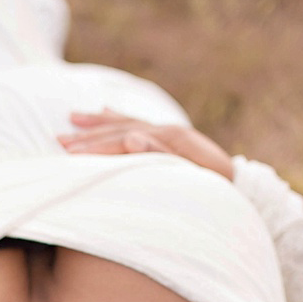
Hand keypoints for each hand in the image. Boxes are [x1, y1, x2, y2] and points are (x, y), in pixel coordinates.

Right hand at [58, 109, 233, 179]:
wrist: (243, 188)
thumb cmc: (217, 190)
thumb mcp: (195, 177)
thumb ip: (163, 156)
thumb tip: (131, 138)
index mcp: (174, 140)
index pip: (127, 138)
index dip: (99, 145)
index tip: (72, 153)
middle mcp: (170, 131)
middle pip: (123, 128)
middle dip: (90, 135)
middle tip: (58, 142)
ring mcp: (169, 132)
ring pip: (126, 123)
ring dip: (96, 124)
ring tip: (69, 121)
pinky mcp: (169, 136)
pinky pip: (136, 122)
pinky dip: (116, 117)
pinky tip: (101, 111)